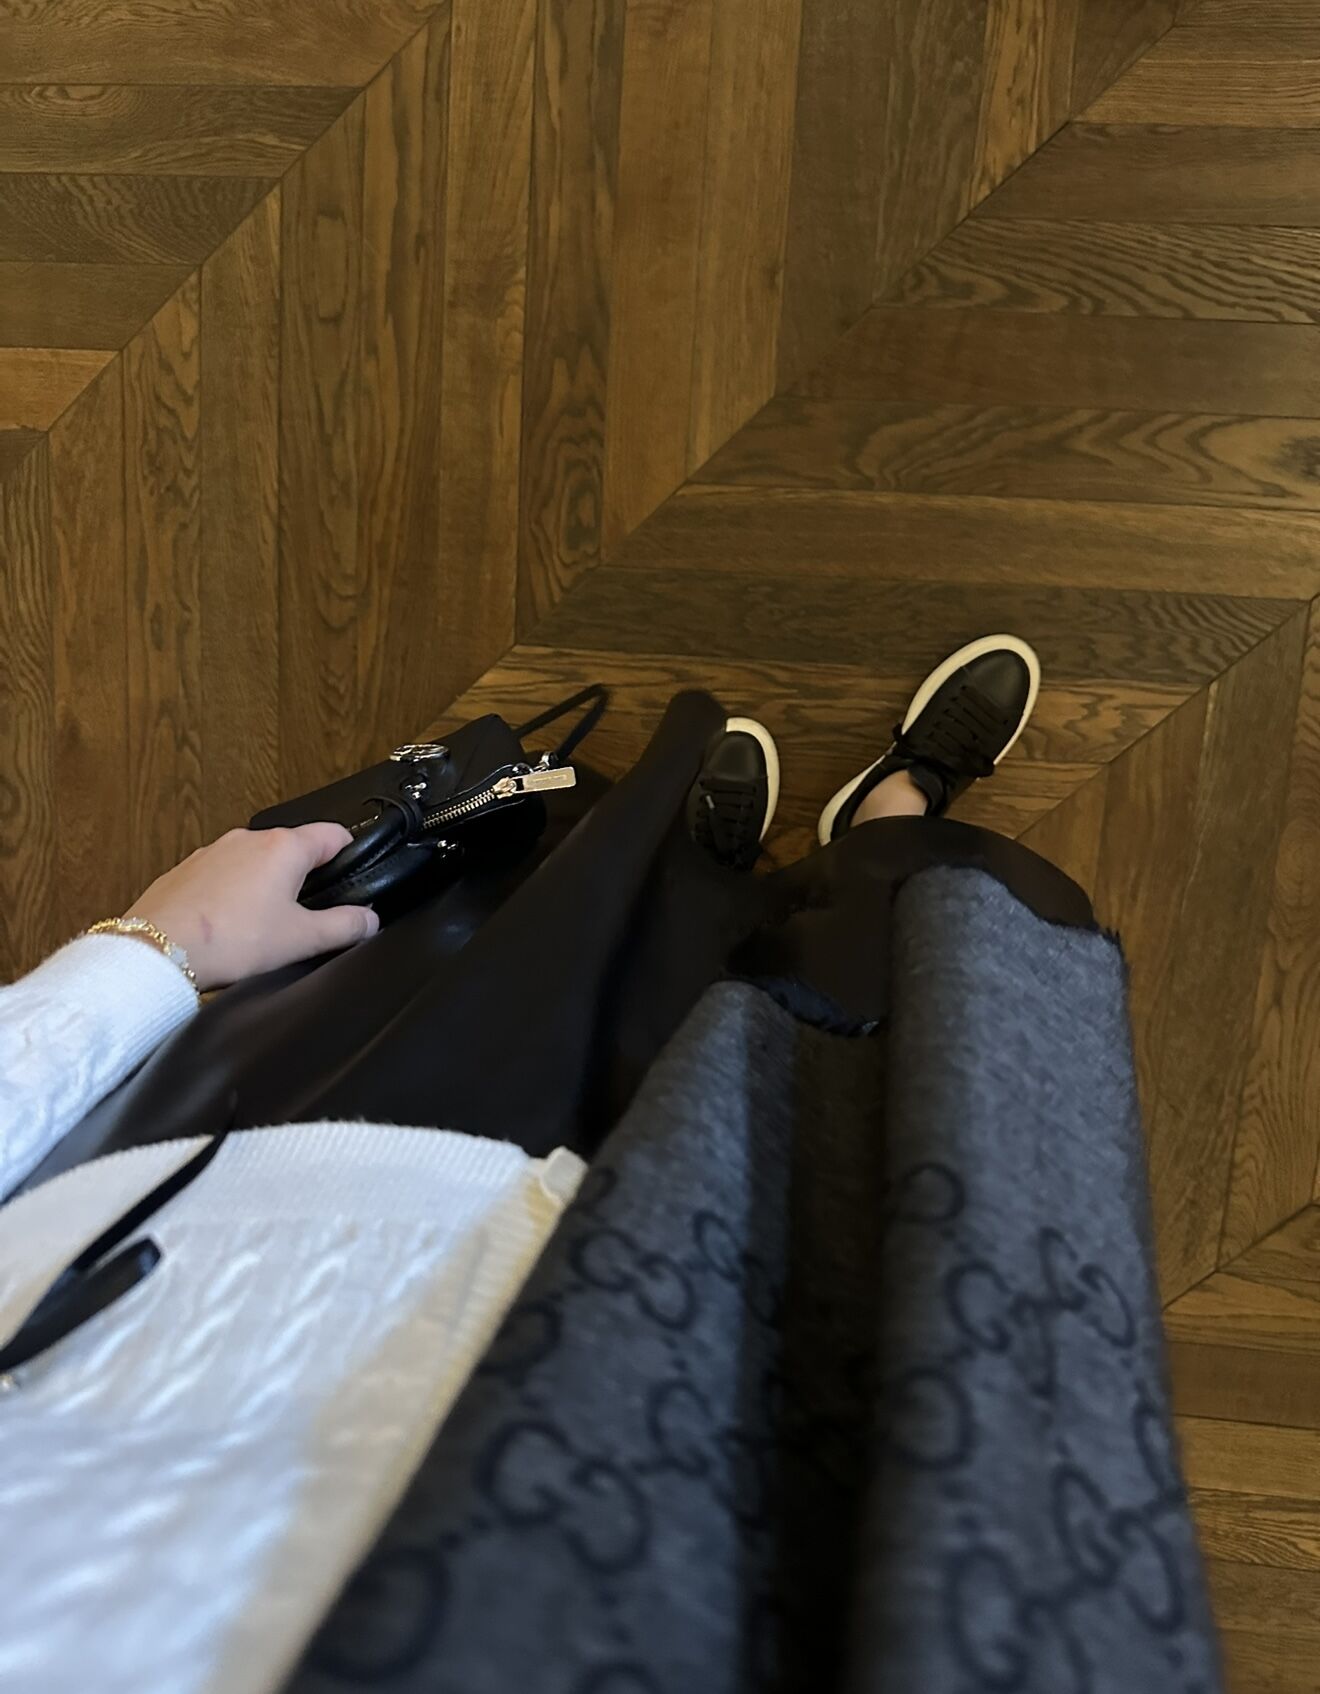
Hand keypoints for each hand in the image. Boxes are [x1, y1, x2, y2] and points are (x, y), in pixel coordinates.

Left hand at [124, 824, 378, 991]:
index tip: (355, 873)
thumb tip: (369, 919)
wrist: (158, 951)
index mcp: (283, 847)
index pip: (333, 834)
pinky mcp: (186, 871)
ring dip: (265, 886)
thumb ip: (344, 927)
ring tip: (264, 928)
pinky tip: (229, 928)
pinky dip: (232, 896)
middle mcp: (247, 840)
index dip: (351, 854)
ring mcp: (212, 852)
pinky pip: (222, 877)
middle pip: (292, 850)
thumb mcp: (301, 940)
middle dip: (305, 878)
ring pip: (255, 863)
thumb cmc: (227, 941)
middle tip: (308, 916)